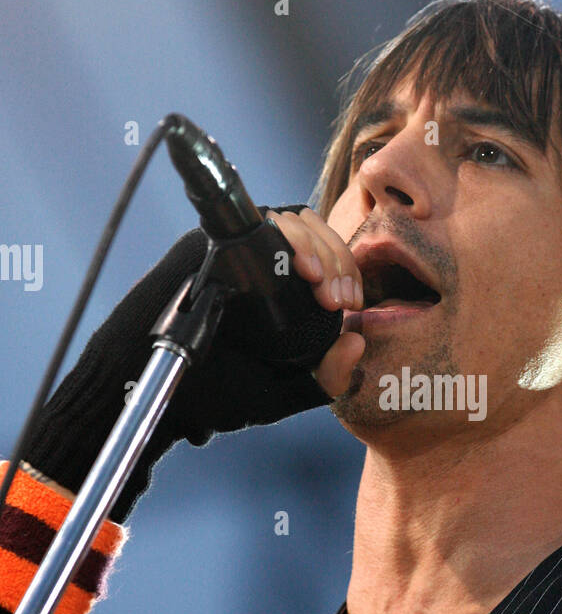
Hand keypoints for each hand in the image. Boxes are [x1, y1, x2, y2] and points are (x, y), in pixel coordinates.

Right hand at [24, 206, 366, 521]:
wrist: (151, 395)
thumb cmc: (210, 393)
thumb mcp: (280, 393)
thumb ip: (323, 379)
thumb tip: (358, 342)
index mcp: (276, 289)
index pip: (322, 256)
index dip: (344, 271)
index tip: (348, 303)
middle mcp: (255, 263)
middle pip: (312, 230)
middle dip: (336, 258)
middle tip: (339, 297)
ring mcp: (229, 251)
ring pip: (289, 219)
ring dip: (316, 245)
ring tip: (322, 284)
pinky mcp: (205, 246)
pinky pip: (254, 222)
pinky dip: (286, 236)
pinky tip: (301, 268)